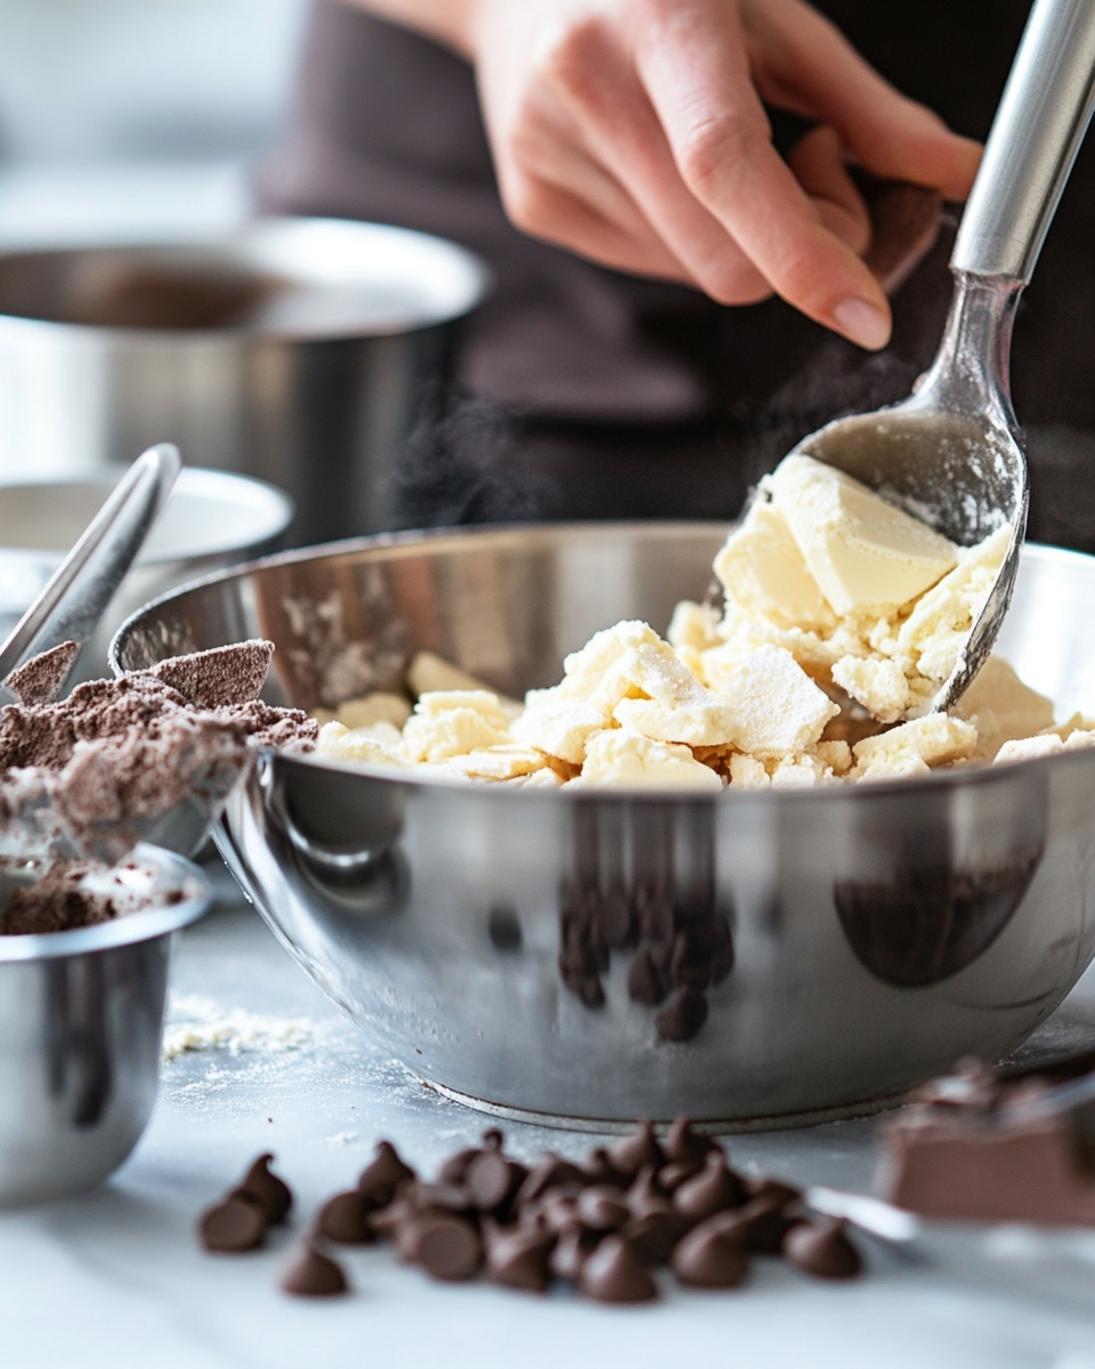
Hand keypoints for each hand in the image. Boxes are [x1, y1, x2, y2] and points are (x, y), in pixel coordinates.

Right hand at [465, 0, 980, 348]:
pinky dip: (687, 238)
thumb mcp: (774, 17)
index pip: (725, 164)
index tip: (862, 313)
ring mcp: (545, 151)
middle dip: (793, 248)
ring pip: (692, 272)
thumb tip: (951, 176)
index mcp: (657, 17)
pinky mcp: (530, 199)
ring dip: (738, 240)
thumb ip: (866, 105)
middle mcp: (585, 84)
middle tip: (812, 170)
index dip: (802, 253)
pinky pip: (648, 267)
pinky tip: (667, 170)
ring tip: (723, 156)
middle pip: (722, 256)